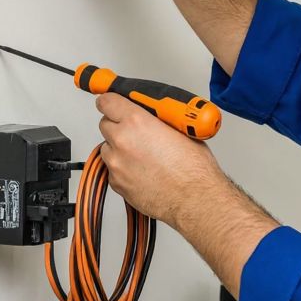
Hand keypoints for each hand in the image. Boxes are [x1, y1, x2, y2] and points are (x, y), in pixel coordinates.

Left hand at [95, 93, 226, 227]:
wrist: (194, 199)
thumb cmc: (193, 169)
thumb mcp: (180, 130)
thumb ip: (159, 120)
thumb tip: (154, 117)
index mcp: (137, 122)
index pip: (107, 102)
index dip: (110, 101)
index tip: (112, 102)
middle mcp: (122, 141)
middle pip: (105, 124)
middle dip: (118, 125)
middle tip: (135, 131)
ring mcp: (117, 164)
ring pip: (107, 148)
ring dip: (119, 148)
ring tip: (141, 154)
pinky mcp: (117, 183)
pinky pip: (112, 170)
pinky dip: (123, 168)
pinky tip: (142, 170)